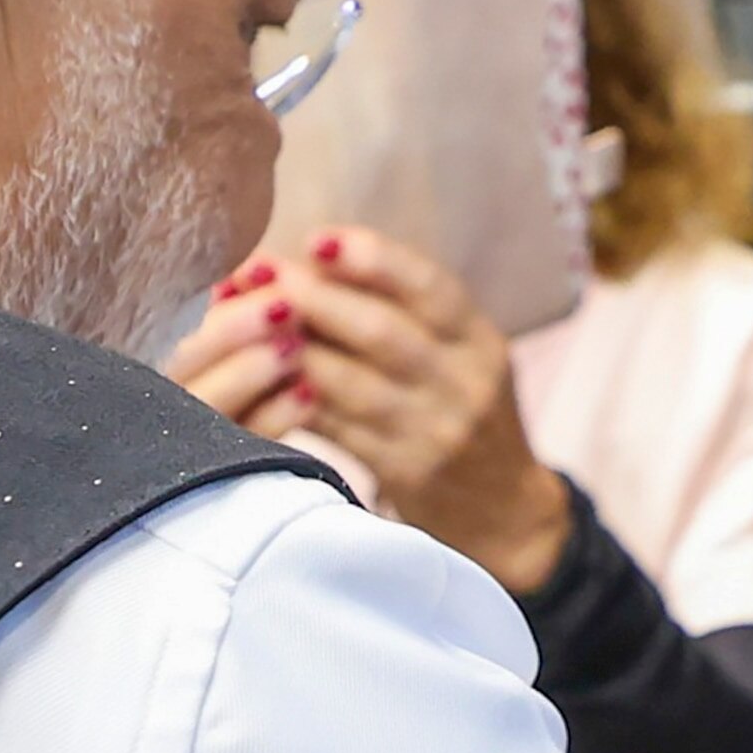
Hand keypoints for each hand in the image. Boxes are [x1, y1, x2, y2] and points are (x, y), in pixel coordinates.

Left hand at [166, 229, 577, 592]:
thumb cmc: (462, 415)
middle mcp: (466, 385)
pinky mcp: (407, 474)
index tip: (318, 241)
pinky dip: (296, 402)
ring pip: (352, 383)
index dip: (372, 260)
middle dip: (314, 298)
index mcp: (480, 342)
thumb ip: (407, 314)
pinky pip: (338, 430)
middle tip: (261, 276)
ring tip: (248, 323)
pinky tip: (264, 380)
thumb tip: (313, 261)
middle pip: (382, 332)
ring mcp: (437, 433)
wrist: (504, 512)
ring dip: (293, 349)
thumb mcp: (460, 356)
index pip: (431, 289)